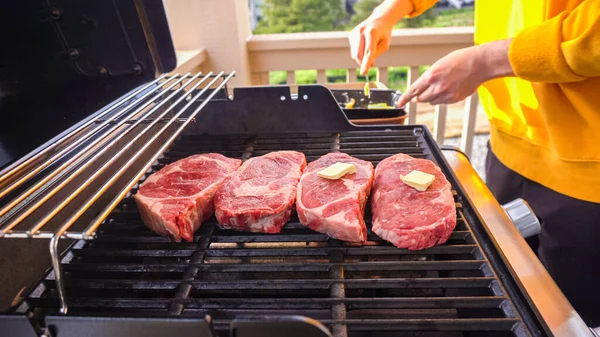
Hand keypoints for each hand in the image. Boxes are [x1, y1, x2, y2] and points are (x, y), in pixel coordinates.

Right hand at [349, 17, 393, 74]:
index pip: (368, 52)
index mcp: (372, 33)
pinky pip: (353, 50)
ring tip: (370, 52)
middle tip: (372, 65)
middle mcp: (361, 32)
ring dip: (362, 58)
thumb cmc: (384, 33)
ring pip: (355, 54)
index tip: (363, 73)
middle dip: (363, 63)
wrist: (379, 19)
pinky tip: (365, 45)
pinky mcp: (351, 34)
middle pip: (359, 54)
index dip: (366, 63)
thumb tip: (366, 64)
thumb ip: (375, 54)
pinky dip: (359, 52)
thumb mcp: (385, 45)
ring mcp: (354, 32)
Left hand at [397, 39, 514, 105]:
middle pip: (420, 99)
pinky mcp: (454, 99)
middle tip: (426, 89)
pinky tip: (450, 88)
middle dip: (420, 95)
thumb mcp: (440, 64)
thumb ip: (429, 78)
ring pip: (431, 101)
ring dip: (432, 96)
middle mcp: (437, 87)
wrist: (480, 64)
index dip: (404, 98)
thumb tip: (420, 89)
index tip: (399, 103)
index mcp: (431, 76)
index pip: (413, 90)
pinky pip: (442, 102)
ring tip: (443, 85)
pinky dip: (442, 98)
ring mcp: (446, 95)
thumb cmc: (461, 60)